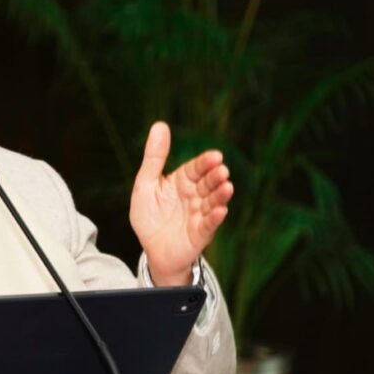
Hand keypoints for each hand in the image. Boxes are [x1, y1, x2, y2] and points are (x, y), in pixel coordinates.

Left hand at [129, 122, 233, 285]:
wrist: (151, 249)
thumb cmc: (149, 215)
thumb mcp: (145, 184)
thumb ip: (154, 158)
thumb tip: (160, 125)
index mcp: (181, 182)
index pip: (196, 168)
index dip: (205, 163)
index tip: (215, 156)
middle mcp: (194, 196)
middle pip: (208, 183)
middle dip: (215, 177)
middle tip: (222, 170)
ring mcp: (199, 214)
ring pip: (213, 202)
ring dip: (220, 195)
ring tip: (227, 187)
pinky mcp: (200, 234)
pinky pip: (209, 224)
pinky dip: (214, 218)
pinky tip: (220, 211)